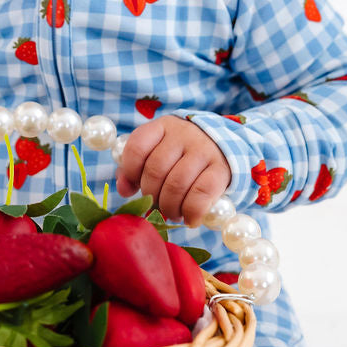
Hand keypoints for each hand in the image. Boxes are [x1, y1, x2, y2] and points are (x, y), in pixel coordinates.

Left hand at [115, 115, 231, 228]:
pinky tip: (189, 219)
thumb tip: (124, 189)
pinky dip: (191, 212)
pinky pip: (201, 194)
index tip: (135, 187)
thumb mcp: (157, 152)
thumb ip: (135, 168)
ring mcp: (203, 150)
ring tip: (172, 213)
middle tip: (156, 206)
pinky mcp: (220, 169)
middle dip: (152, 196)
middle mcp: (183, 134)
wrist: (223, 148)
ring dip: (170, 207)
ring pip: (177, 184)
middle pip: (156, 170)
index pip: (137, 147)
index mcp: (162, 127)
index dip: (130, 172)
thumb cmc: (181, 155)